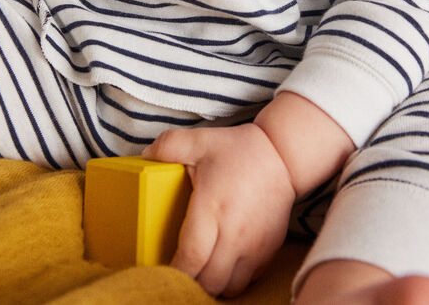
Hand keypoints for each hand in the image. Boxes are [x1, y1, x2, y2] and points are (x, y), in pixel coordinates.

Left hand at [143, 122, 295, 297]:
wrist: (284, 155)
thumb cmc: (239, 150)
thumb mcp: (201, 141)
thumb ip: (169, 146)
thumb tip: (144, 157)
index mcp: (213, 209)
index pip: (191, 258)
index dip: (174, 272)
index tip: (159, 272)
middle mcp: (235, 234)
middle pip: (209, 282)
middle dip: (189, 283)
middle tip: (176, 271)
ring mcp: (255, 246)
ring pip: (229, 288)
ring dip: (211, 285)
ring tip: (199, 271)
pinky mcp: (269, 250)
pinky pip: (247, 280)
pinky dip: (231, 280)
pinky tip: (221, 265)